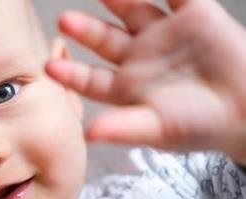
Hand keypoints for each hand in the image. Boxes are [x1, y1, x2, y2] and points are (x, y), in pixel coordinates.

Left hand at [46, 0, 245, 163]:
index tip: (48, 68)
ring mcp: (164, 35)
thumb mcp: (158, 129)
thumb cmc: (200, 126)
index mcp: (126, 87)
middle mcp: (139, 58)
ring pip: (133, 9)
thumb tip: (88, 135)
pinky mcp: (193, 14)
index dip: (70, 74)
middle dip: (85, 30)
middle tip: (64, 21)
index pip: (90, 79)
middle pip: (105, 40)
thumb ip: (123, 128)